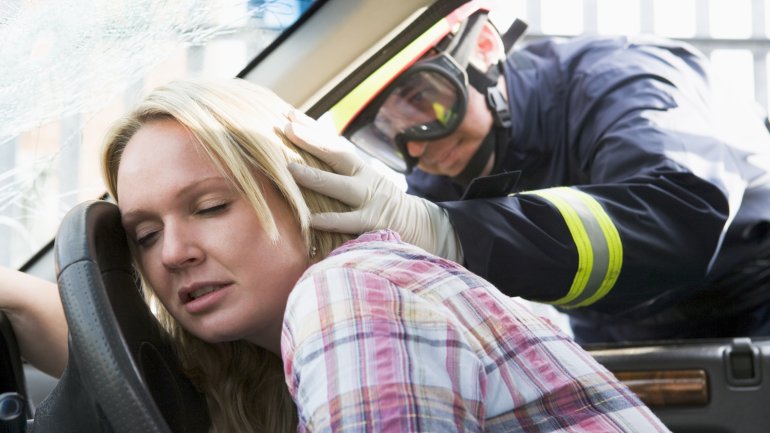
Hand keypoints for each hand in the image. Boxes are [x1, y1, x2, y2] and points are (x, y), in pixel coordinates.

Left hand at [284, 110, 462, 261]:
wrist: (419, 225)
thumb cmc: (379, 204)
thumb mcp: (363, 182)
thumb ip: (338, 173)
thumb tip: (305, 159)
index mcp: (360, 169)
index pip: (334, 144)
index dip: (313, 129)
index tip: (289, 115)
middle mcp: (365, 180)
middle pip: (337, 156)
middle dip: (312, 141)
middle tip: (287, 129)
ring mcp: (370, 201)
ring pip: (340, 187)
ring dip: (315, 178)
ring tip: (290, 170)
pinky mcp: (373, 224)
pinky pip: (349, 222)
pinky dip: (330, 220)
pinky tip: (310, 218)